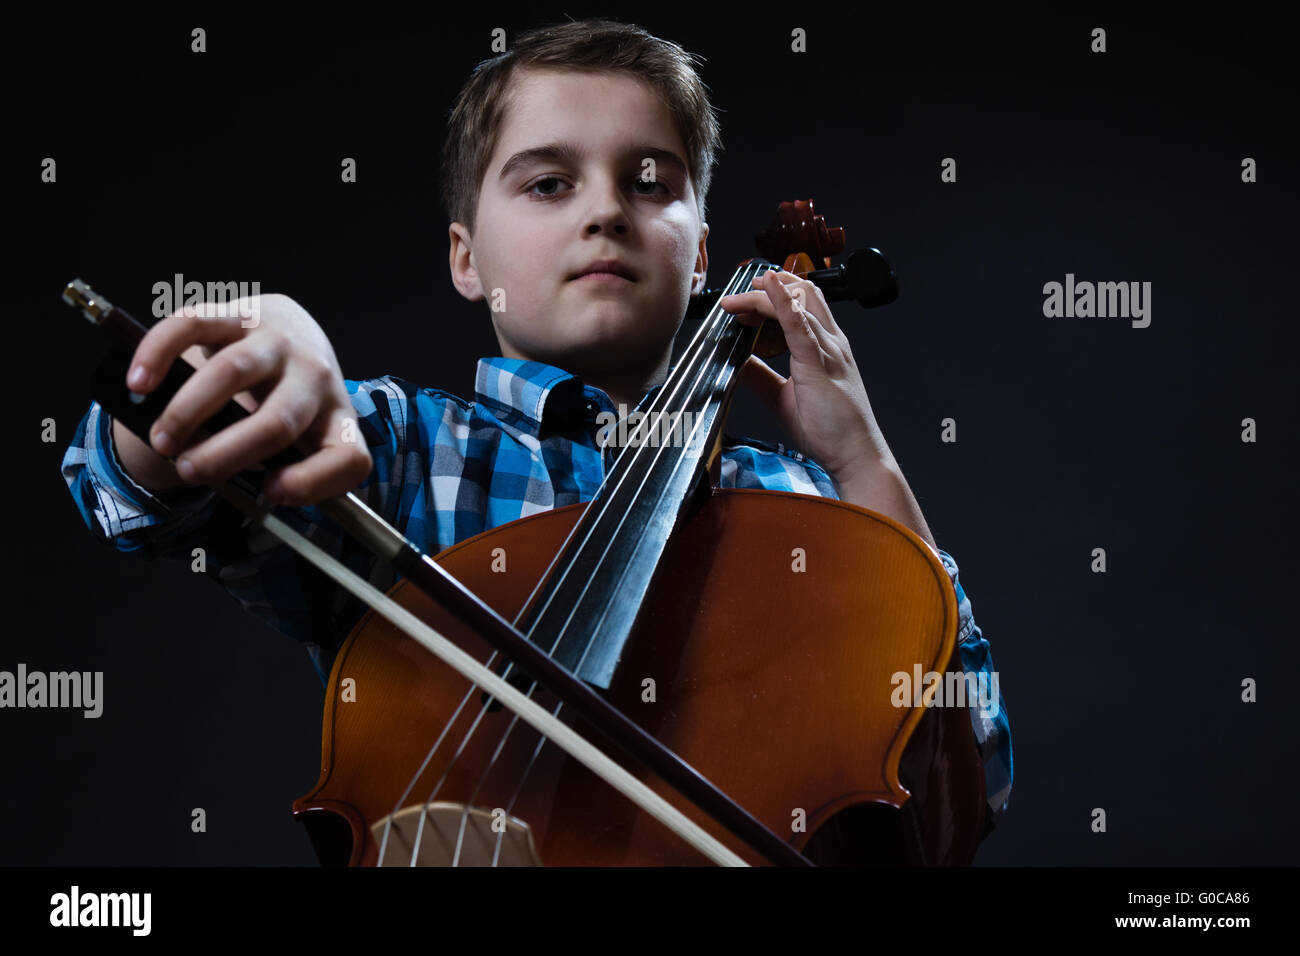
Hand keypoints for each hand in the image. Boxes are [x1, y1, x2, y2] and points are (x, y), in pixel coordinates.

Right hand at [123, 293, 371, 506]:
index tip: (270, 492)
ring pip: (234, 372)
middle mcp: (317, 376)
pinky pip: (195, 324)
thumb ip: (280, 466)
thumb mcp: (300, 438)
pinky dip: (160, 354)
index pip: (349, 456)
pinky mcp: (243, 311)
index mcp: (339, 418)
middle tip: (189, 469)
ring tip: (163, 440)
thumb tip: (230, 484)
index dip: (312, 483)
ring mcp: (281, 340)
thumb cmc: (289, 404)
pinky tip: (139, 383)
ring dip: (188, 412)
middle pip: (278, 422)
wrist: (294, 336)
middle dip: (226, 454)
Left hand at [718, 270, 894, 484]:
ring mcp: (828, 350)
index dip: (773, 297)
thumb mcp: (784, 398)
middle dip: (770, 286)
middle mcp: (831, 342)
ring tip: (739, 294)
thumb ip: (761, 378)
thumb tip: (737, 362)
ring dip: (766, 293)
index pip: (802, 306)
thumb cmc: (830, 430)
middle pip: (803, 294)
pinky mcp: (819, 363)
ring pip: (798, 304)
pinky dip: (782, 302)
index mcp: (827, 347)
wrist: (855, 455)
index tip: (744, 305)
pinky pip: (799, 324)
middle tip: (739, 292)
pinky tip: (768, 286)